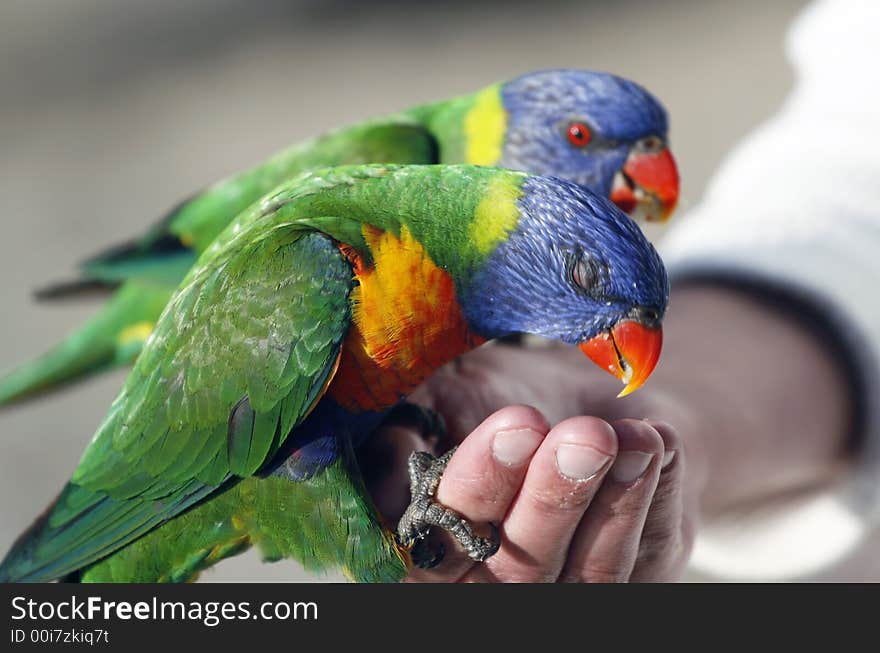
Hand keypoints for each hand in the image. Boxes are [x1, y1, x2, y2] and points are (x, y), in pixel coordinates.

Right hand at [362, 343, 700, 581]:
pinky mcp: (634, 583)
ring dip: (614, 501)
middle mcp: (496, 581)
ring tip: (629, 435)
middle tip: (583, 436)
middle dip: (553, 499)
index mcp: (436, 545)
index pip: (446, 540)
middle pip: (521, 569)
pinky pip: (647, 557)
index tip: (514, 426)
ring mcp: (568, 589)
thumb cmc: (496, 396)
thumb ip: (408, 434)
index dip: (479, 487)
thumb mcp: (443, 397)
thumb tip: (378, 488)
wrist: (582, 397)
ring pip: (591, 574)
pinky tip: (655, 440)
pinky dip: (656, 495)